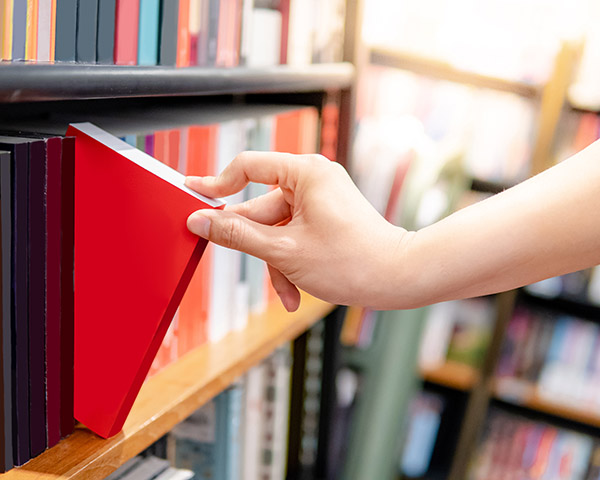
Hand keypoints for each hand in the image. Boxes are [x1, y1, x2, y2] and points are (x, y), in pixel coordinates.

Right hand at [185, 152, 407, 311]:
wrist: (396, 278)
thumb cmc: (351, 261)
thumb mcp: (283, 251)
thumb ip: (237, 235)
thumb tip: (201, 222)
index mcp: (305, 173)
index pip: (248, 167)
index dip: (217, 183)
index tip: (193, 193)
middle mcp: (313, 180)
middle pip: (260, 208)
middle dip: (256, 245)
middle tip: (234, 258)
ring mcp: (320, 199)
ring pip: (276, 229)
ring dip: (275, 262)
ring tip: (287, 291)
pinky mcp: (325, 217)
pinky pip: (293, 235)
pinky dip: (290, 261)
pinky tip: (294, 290)